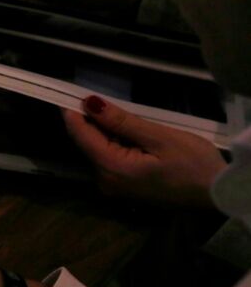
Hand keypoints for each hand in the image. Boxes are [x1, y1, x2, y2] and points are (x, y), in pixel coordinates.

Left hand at [63, 95, 225, 208]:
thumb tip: (89, 104)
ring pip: (97, 150)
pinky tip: (126, 132)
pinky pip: (109, 159)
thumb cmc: (194, 165)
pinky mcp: (123, 187)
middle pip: (86, 143)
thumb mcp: (159, 137)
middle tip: (97, 95)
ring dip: (102, 131)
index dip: (72, 111)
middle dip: (89, 119)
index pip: (80, 135)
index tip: (69, 91)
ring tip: (114, 111)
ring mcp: (113, 187)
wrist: (217, 195)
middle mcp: (104, 181)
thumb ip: (121, 121)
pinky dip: (113, 143)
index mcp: (111, 168)